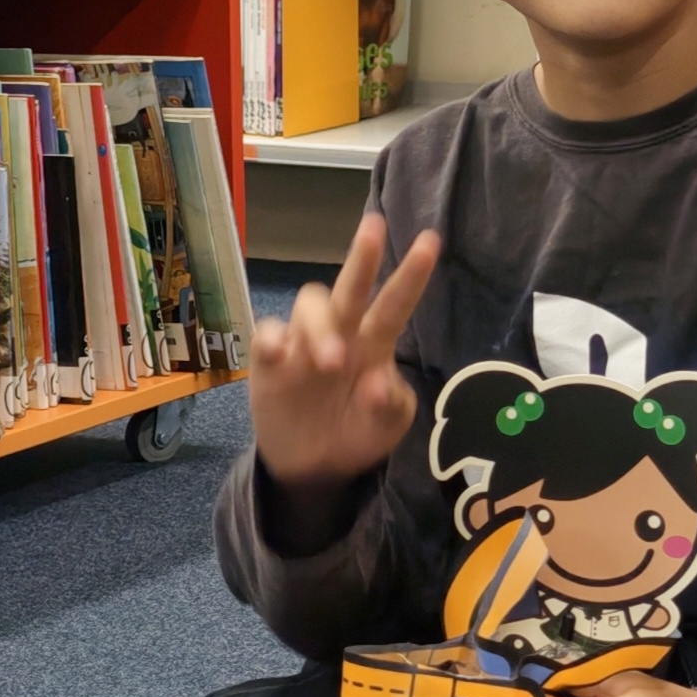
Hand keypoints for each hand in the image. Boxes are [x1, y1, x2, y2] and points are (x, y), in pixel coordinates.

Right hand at [248, 213, 439, 497]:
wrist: (315, 467)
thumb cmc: (358, 431)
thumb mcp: (386, 427)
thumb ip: (391, 407)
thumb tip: (377, 386)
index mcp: (375, 344)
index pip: (395, 304)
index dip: (411, 274)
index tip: (429, 241)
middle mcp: (341, 332)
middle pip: (351, 287)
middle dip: (363, 257)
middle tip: (374, 230)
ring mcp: (303, 344)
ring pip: (309, 305)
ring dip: (321, 326)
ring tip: (332, 361)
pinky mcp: (269, 361)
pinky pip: (267, 334)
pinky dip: (273, 338)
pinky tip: (282, 354)